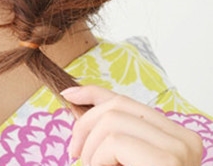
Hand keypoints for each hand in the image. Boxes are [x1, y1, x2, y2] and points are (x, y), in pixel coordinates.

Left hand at [61, 85, 203, 165]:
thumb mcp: (123, 162)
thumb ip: (112, 138)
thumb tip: (78, 104)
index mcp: (174, 137)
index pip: (126, 101)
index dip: (93, 93)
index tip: (68, 94)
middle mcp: (182, 138)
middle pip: (117, 106)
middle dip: (85, 124)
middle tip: (73, 152)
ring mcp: (178, 147)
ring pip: (111, 120)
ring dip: (91, 147)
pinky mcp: (168, 159)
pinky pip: (114, 140)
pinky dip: (97, 158)